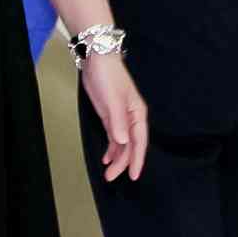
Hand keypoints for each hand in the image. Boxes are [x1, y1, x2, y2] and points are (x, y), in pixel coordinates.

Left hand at [80, 43, 149, 181]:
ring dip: (116, 158)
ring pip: (121, 144)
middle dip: (123, 163)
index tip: (134, 175)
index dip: (137, 160)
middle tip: (112, 177)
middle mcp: (131, 118)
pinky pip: (113, 137)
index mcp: (137, 114)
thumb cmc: (108, 75)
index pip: (139, 142)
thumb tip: (122, 141)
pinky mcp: (110, 116)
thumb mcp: (112, 99)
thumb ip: (117, 121)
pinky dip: (111, 148)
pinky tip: (106, 158)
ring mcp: (120, 117)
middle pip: (130, 146)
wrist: (97, 59)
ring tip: (109, 173)